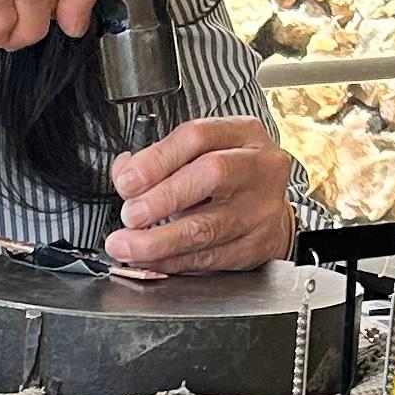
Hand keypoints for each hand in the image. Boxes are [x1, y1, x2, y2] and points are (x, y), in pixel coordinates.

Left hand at [110, 117, 297, 274]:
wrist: (270, 212)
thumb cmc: (229, 178)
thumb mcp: (200, 154)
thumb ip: (160, 159)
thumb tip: (124, 174)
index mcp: (242, 133)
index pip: (197, 137)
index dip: (156, 160)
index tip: (126, 182)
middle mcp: (259, 167)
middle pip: (210, 175)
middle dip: (161, 198)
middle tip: (129, 215)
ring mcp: (262, 207)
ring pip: (207, 226)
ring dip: (158, 240)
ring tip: (126, 245)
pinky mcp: (257, 245)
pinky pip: (209, 257)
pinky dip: (173, 261)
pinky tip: (151, 260)